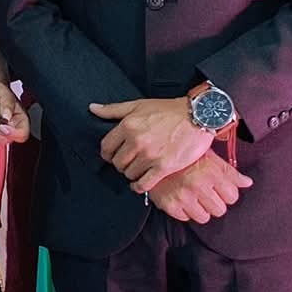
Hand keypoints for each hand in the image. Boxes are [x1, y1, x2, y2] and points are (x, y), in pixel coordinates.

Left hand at [91, 97, 211, 186]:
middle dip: (121, 164)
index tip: (114, 155)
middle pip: (117, 163)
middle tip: (129, 161)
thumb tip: (92, 108)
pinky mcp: (164, 167)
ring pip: (129, 174)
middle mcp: (137, 141)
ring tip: (139, 168)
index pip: (106, 148)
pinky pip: (143, 184)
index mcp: (128, 126)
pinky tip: (141, 182)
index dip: (108, 154)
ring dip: (132, 174)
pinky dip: (139, 186)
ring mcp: (150, 156)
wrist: (198, 116)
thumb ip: (113, 109)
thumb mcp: (138, 104)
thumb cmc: (169, 110)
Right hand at [148, 155, 253, 223]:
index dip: (227, 193)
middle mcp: (199, 185)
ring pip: (204, 217)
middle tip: (206, 194)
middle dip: (215, 203)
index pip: (232, 197)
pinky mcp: (169, 205)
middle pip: (220, 210)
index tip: (219, 189)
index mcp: (212, 172)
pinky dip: (184, 211)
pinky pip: (185, 218)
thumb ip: (230, 172)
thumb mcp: (210, 157)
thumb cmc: (186, 154)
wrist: (155, 153)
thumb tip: (248, 183)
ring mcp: (183, 196)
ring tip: (194, 197)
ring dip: (200, 210)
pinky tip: (181, 198)